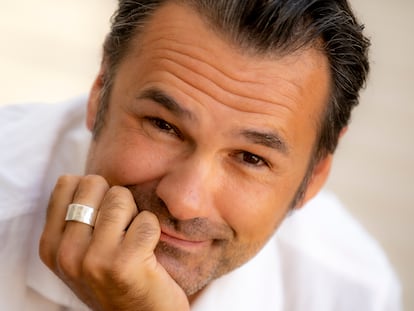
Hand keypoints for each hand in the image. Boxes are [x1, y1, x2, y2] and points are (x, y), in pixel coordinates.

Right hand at [39, 175, 189, 310]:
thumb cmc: (115, 278)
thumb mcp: (81, 252)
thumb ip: (76, 219)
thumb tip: (84, 179)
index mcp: (51, 245)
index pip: (67, 182)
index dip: (94, 192)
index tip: (102, 218)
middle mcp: (66, 253)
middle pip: (94, 183)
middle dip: (114, 199)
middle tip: (120, 230)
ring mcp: (93, 259)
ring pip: (121, 197)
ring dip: (135, 216)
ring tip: (133, 242)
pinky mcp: (124, 263)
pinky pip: (147, 220)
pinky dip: (152, 231)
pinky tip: (147, 253)